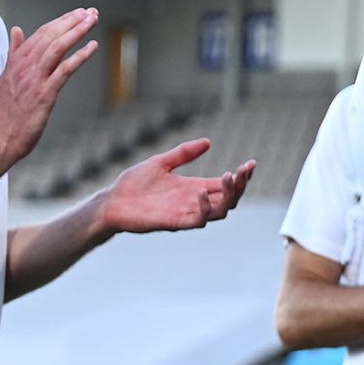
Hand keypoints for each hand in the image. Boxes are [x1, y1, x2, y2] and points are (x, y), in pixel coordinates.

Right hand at [0, 8, 98, 163]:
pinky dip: (79, 56)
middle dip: (71, 21)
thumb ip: (14, 53)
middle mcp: (25, 66)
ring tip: (92, 21)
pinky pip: (64, 70)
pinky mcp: (45, 93)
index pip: (41, 34)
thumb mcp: (6, 76)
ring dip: (76, 31)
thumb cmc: (8, 111)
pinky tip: (92, 47)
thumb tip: (16, 31)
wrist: (3, 136)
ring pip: (57, 47)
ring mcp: (35, 79)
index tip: (76, 13)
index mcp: (17, 61)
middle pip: (50, 36)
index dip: (60, 21)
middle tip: (89, 12)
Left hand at [101, 138, 255, 232]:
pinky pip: (197, 221)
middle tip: (243, 170)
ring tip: (230, 177)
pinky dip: (204, 208)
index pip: (225, 185)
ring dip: (229, 196)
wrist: (112, 201)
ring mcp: (186, 213)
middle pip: (228, 199)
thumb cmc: (134, 184)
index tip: (251, 163)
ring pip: (219, 212)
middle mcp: (194, 202)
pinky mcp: (174, 222)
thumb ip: (184, 153)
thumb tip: (208, 142)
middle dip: (240, 186)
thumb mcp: (161, 162)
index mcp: (194, 188)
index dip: (241, 177)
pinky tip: (201, 192)